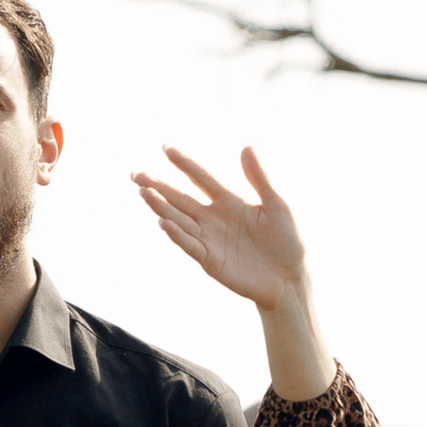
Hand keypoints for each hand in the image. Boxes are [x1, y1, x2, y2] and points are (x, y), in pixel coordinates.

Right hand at [133, 145, 305, 311]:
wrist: (290, 280)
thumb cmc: (287, 242)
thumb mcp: (277, 205)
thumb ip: (259, 178)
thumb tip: (246, 146)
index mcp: (228, 202)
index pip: (200, 178)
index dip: (184, 164)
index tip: (166, 149)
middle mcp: (213, 219)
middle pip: (180, 198)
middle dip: (158, 186)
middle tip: (136, 174)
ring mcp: (209, 240)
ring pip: (179, 220)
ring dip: (161, 207)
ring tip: (144, 192)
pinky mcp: (210, 261)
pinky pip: (190, 245)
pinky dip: (177, 235)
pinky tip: (164, 222)